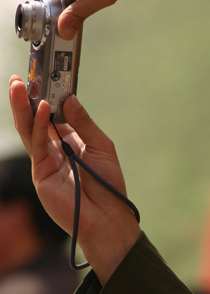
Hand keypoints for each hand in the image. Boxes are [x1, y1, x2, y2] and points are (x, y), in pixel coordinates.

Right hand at [9, 77, 140, 283]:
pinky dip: (37, 124)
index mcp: (72, 142)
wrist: (106, 217)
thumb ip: (83, 124)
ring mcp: (45, 160)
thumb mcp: (101, 147)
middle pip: (37, 119)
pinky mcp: (40, 172)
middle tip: (20, 77)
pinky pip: (36, 143)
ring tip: (17, 85)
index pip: (55, 114)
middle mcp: (56, 149)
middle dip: (27, 98)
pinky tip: (40, 107)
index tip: (44, 75)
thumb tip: (68, 99)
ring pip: (29, 129)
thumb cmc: (109, 185)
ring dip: (22, 107)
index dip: (49, 96)